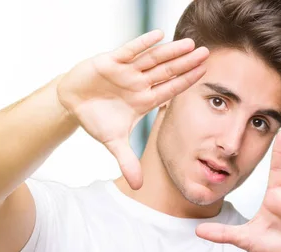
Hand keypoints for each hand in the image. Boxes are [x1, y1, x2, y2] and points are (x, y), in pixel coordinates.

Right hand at [57, 30, 208, 188]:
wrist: (73, 103)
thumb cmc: (97, 118)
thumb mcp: (113, 142)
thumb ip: (126, 161)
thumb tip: (137, 187)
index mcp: (144, 100)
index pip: (170, 89)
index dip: (187, 82)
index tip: (205, 74)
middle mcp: (139, 83)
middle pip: (167, 72)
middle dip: (186, 64)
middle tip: (207, 54)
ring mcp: (127, 71)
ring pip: (153, 59)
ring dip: (171, 52)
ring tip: (190, 43)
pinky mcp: (110, 61)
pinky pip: (129, 51)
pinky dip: (143, 43)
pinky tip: (159, 35)